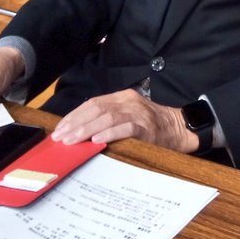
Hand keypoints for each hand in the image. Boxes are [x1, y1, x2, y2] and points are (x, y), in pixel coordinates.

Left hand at [51, 89, 197, 152]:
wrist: (179, 128)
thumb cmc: (151, 125)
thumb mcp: (129, 115)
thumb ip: (108, 118)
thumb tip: (79, 131)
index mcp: (123, 97)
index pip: (92, 103)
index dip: (74, 115)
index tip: (60, 129)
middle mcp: (129, 101)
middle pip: (96, 108)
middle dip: (76, 123)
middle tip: (61, 137)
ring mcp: (138, 113)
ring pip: (107, 117)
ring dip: (87, 129)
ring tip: (72, 140)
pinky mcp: (146, 127)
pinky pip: (125, 128)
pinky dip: (109, 134)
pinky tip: (97, 141)